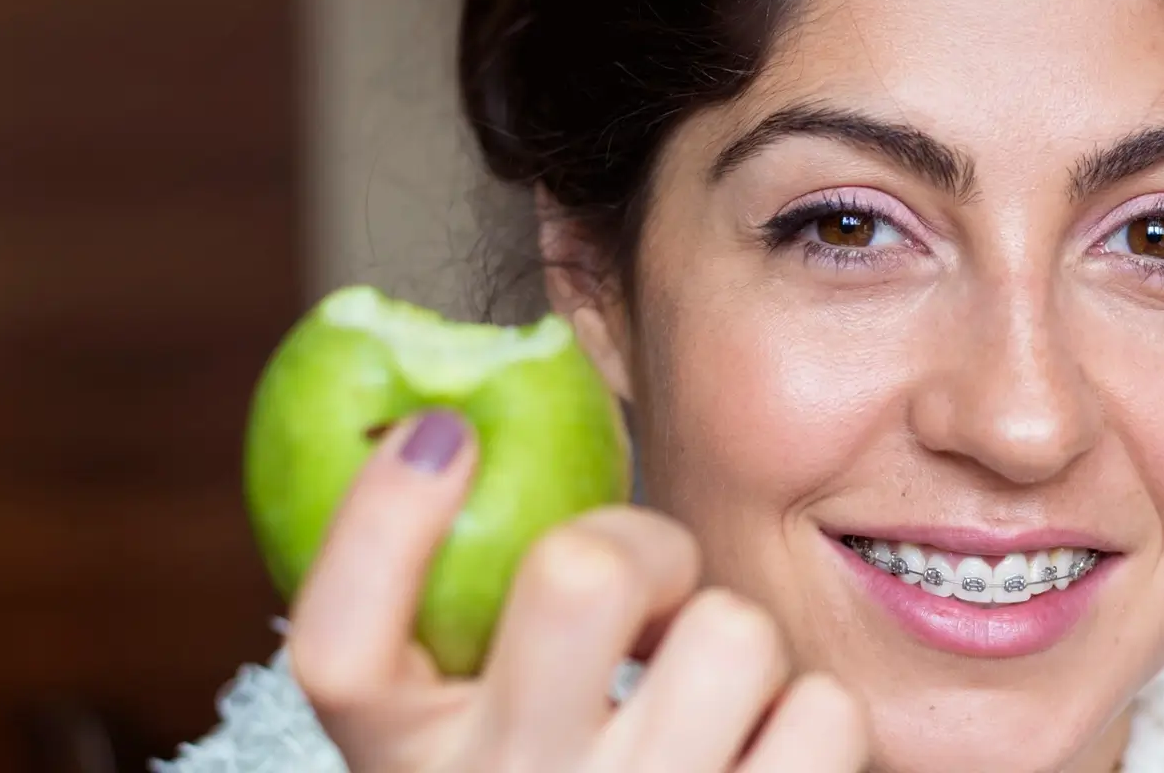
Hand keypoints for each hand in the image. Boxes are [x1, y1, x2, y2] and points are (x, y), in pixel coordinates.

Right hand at [284, 410, 869, 771]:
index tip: (446, 434)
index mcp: (404, 768)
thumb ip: (459, 621)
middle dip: (639, 544)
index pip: (339, 644)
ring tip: (701, 690)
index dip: (382, 512)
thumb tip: (463, 426)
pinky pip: (825, 710)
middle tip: (643, 589)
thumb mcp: (467, 730)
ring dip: (729, 640)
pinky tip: (756, 751)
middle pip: (582, 576)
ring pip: (733, 631)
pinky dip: (805, 713)